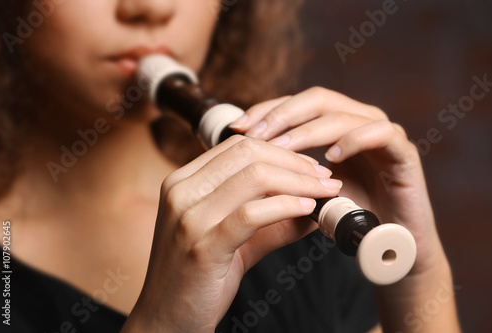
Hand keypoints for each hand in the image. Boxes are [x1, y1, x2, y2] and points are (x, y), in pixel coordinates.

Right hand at [123, 135, 340, 331]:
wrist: (166, 319)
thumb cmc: (197, 277)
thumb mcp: (234, 239)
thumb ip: (271, 221)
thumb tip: (313, 207)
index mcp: (182, 182)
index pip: (238, 146)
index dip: (280, 151)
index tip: (309, 166)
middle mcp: (181, 192)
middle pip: (249, 154)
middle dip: (295, 163)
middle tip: (325, 178)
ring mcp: (189, 217)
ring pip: (254, 178)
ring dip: (298, 182)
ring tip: (324, 193)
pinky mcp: (202, 245)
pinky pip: (252, 214)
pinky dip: (286, 207)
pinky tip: (307, 211)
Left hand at [230, 87, 444, 275]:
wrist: (390, 241)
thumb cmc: (346, 213)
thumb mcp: (307, 189)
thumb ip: (284, 172)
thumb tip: (239, 165)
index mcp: (333, 124)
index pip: (295, 103)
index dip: (266, 110)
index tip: (237, 127)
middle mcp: (356, 120)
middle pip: (315, 99)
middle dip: (281, 115)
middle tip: (254, 134)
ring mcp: (382, 131)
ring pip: (342, 114)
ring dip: (308, 130)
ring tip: (281, 148)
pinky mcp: (404, 150)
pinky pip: (381, 133)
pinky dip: (355, 140)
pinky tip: (332, 156)